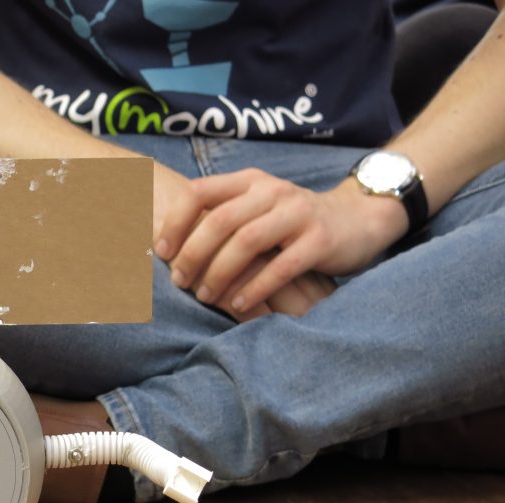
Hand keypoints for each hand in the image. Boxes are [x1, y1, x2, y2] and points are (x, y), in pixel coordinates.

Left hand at [154, 168, 405, 313]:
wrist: (358, 219)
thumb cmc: (290, 223)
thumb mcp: (255, 208)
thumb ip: (219, 216)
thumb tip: (162, 246)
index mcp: (249, 181)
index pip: (199, 191)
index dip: (175, 221)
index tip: (160, 252)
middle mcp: (272, 191)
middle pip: (220, 220)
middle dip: (193, 255)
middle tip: (179, 282)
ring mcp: (298, 213)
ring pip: (247, 242)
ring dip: (220, 273)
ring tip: (205, 297)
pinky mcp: (320, 240)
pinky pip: (281, 266)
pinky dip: (255, 288)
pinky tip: (238, 306)